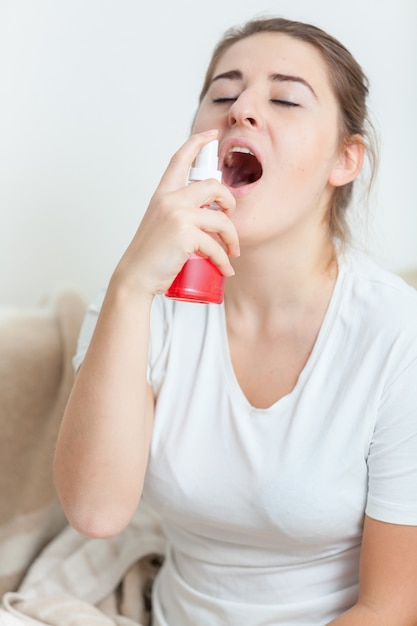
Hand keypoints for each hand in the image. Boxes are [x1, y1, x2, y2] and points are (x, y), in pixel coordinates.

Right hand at [113, 130, 238, 296]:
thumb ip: (178, 213)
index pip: (179, 160)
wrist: (136, 278)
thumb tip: (209, 213)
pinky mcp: (185, 234)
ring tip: (232, 251)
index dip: (197, 142)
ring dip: (232, 237)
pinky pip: (216, 245)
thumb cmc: (150, 256)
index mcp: (162, 195)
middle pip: (213, 185)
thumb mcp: (161, 225)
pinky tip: (225, 269)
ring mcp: (177, 215)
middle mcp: (169, 199)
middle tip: (230, 219)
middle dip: (230, 201)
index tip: (212, 135)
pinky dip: (223, 260)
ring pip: (221, 218)